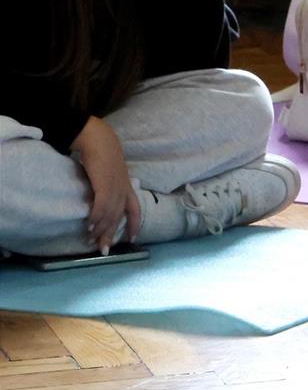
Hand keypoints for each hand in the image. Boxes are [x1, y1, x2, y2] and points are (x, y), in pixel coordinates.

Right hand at [70, 117, 140, 253]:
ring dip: (100, 230)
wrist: (100, 140)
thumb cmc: (103, 156)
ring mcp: (115, 187)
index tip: (132, 238)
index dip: (134, 225)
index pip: (135, 209)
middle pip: (119, 217)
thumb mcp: (111, 174)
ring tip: (92, 241)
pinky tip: (90, 226)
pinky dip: (96, 218)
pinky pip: (102, 206)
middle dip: (111, 234)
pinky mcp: (105, 184)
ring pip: (110, 214)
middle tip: (103, 250)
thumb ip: (109, 186)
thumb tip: (101, 199)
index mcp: (127, 187)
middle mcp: (124, 189)